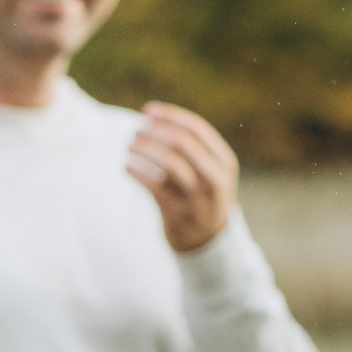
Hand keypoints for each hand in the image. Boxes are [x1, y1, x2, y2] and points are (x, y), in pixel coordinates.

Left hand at [125, 103, 239, 255]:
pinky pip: (154, 187)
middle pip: (183, 143)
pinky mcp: (179, 214)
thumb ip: (191, 147)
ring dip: (145, 150)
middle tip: (136, 130)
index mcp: (224, 161)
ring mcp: (198, 198)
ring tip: (129, 146)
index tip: (147, 111)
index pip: (197, 129)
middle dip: (155, 132)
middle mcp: (215, 178)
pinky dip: (138, 173)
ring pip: (169, 163)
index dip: (170, 116)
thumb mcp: (209, 170)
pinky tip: (126, 166)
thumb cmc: (200, 194)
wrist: (206, 240)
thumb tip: (152, 117)